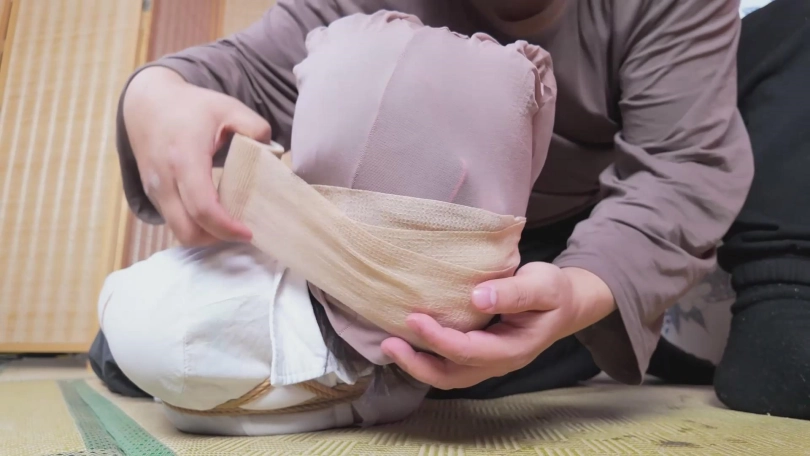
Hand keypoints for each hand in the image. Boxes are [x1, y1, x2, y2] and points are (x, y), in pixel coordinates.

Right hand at [123, 67, 271, 245]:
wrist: (145, 105)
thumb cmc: (190, 107)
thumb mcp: (228, 107)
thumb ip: (256, 127)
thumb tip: (273, 153)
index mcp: (184, 158)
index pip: (202, 208)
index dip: (226, 227)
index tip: (249, 231)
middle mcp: (164, 180)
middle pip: (187, 231)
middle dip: (217, 238)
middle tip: (242, 230)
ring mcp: (154, 190)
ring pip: (179, 231)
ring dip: (206, 234)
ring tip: (230, 222)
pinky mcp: (152, 195)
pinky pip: (174, 221)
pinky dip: (195, 225)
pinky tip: (215, 212)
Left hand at [380, 264, 615, 389]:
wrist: (567, 304)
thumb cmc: (554, 292)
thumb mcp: (542, 285)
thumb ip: (513, 293)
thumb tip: (478, 297)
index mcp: (513, 349)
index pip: (468, 352)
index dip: (438, 339)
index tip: (413, 318)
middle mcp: (498, 362)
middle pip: (451, 375)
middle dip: (417, 363)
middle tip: (388, 343)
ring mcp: (488, 362)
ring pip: (447, 375)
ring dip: (417, 364)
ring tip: (390, 345)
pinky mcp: (480, 354)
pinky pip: (449, 365)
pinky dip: (426, 358)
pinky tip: (409, 340)